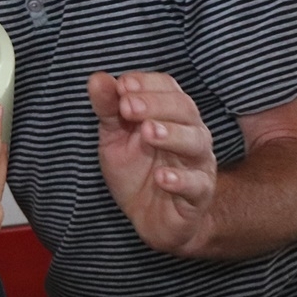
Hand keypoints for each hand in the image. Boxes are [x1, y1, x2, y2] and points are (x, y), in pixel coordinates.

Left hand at [87, 71, 216, 254]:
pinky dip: (181, 180)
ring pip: (196, 142)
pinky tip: (162, 178)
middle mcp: (190, 133)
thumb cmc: (136, 171)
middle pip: (184, 109)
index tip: (122, 86)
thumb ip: (108, 108)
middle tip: (128, 107)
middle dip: (155, 104)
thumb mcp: (114, 137)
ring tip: (149, 132)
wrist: (149, 218)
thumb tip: (97, 78)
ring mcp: (198, 164)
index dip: (147, 83)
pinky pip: (197, 185)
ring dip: (172, 134)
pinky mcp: (199, 195)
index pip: (167, 87)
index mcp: (171, 114)